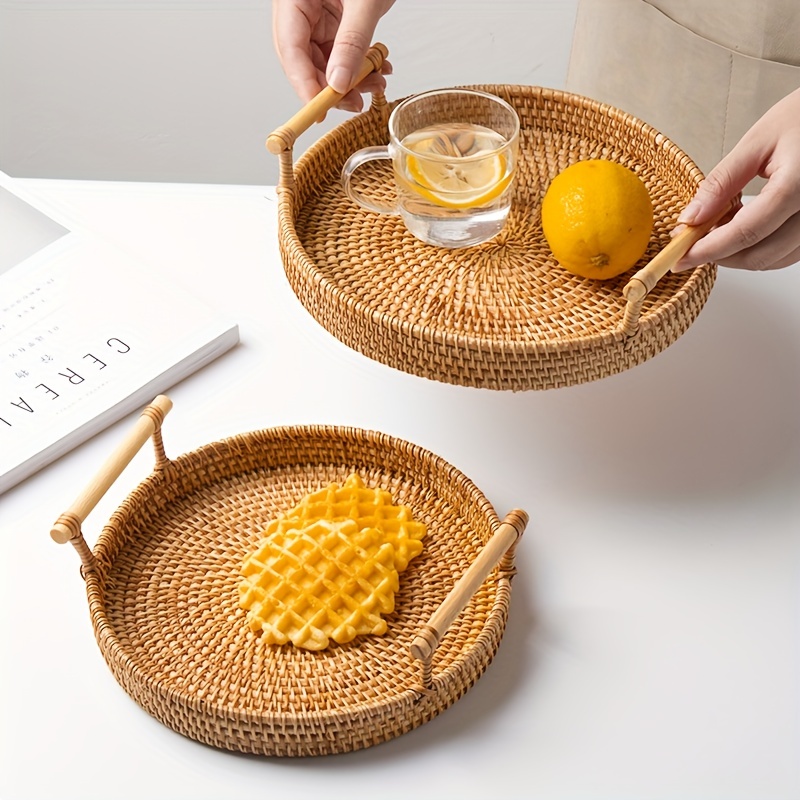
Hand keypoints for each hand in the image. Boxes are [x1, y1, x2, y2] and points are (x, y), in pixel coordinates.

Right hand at [272, 0, 394, 111]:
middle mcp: (300, 7)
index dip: (304, 84)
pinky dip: (359, 64)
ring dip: (350, 79)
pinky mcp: (334, 18)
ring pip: (325, 60)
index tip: (320, 109)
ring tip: (375, 85)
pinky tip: (377, 70)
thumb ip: (352, 42)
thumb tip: (339, 83)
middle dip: (331, 86)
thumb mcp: (364, 1)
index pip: (290, 48)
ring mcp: (316, 13)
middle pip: (304, 59)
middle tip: (354, 103)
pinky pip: (340, 50)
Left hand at [672, 87, 799, 271]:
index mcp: (798, 186)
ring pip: (773, 260)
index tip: (680, 257)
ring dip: (738, 254)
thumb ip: (721, 183)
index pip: (746, 233)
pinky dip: (759, 248)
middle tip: (691, 244)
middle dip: (719, 256)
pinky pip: (787, 252)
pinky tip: (741, 228)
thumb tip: (690, 219)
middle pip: (759, 255)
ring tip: (716, 229)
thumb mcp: (757, 142)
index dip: (708, 250)